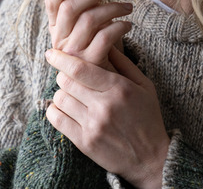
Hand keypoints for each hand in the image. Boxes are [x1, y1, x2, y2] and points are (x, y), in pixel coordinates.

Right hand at [44, 0, 131, 71]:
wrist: (103, 87)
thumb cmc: (97, 49)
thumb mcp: (86, 27)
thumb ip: (84, 6)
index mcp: (56, 27)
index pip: (52, 1)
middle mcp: (60, 40)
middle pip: (70, 7)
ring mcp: (73, 54)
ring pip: (89, 19)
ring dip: (113, 7)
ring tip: (128, 7)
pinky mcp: (90, 64)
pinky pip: (105, 37)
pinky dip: (119, 26)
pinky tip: (128, 24)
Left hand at [45, 47, 169, 188]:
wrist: (151, 158)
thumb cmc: (148, 118)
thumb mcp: (144, 86)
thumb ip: (123, 63)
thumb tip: (105, 44)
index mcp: (119, 88)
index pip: (80, 69)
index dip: (61, 58)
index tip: (51, 54)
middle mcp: (104, 106)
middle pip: (66, 82)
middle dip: (62, 75)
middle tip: (68, 77)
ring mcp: (93, 125)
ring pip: (60, 99)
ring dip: (61, 94)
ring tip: (71, 96)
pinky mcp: (85, 142)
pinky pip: (56, 120)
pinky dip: (55, 111)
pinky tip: (64, 109)